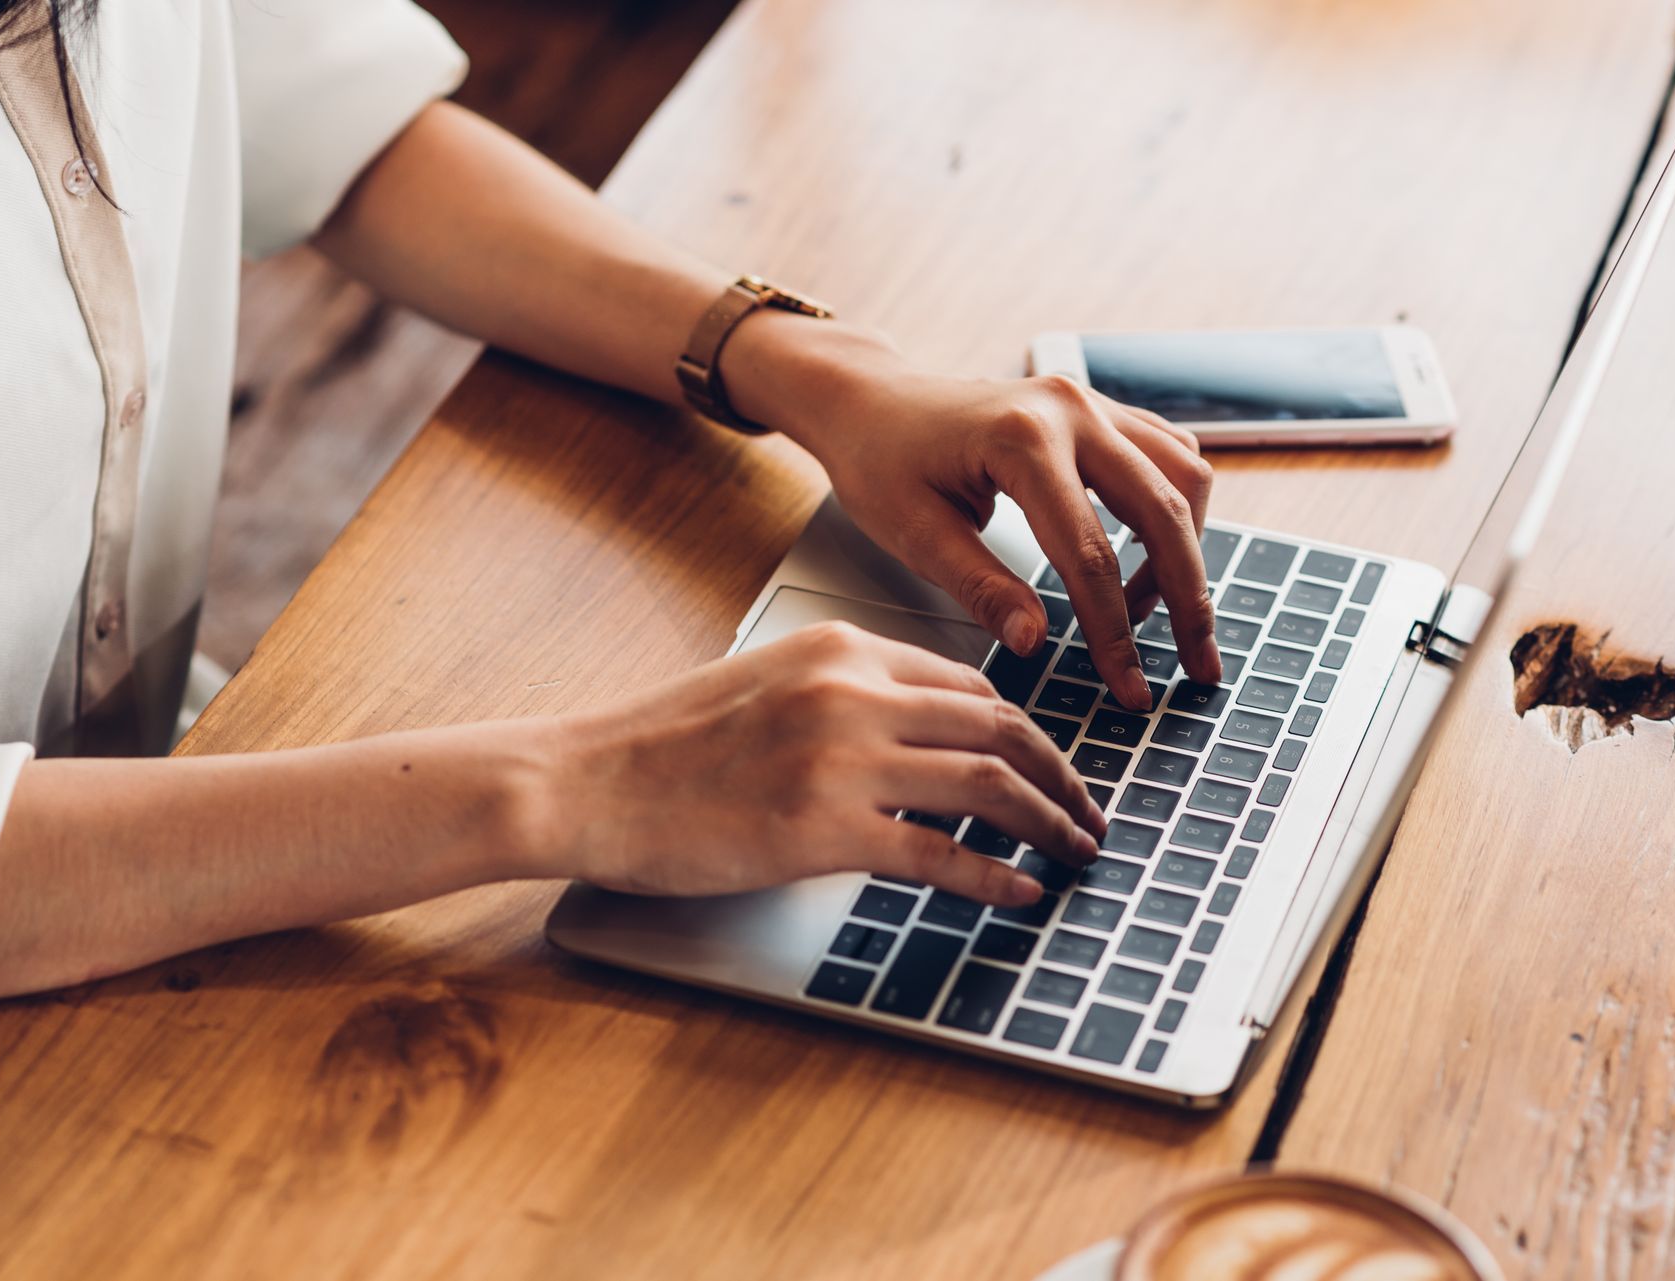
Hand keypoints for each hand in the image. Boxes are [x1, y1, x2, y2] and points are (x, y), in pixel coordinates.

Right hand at [543, 622, 1105, 903]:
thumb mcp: (766, 685)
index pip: (969, 685)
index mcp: (842, 648)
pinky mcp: (825, 830)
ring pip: (991, 785)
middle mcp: (854, 692)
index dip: (1024, 731)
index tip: (1047, 765)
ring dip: (1050, 822)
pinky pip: (943, 854)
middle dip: (1061, 776)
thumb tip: (921, 739)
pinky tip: (1023, 893)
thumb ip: (845, 697)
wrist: (585, 780)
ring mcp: (842, 759)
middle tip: (1089, 811)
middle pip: (1001, 728)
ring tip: (1076, 852)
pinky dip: (997, 877)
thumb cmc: (662, 743)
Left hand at [725, 317, 1220, 706]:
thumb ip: (980, 588)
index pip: (1090, 554)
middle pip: (1163, 512)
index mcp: (1020, 441)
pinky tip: (1143, 560)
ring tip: (1151, 616)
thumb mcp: (913, 534)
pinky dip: (1173, 511)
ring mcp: (1091, 401)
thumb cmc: (880, 461)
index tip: (1129, 688)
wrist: (871, 399)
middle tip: (1198, 665)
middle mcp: (1070, 410)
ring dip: (1184, 551)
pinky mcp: (1099, 409)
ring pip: (1182, 477)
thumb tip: (1035, 643)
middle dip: (1188, 598)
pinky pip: (1167, 455)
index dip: (1115, 631)